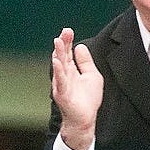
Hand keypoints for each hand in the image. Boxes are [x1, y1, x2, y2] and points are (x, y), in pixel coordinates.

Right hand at [52, 27, 102, 149]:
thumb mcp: (91, 75)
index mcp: (70, 70)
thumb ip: (86, 62)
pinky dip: (58, 71)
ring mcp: (61, 84)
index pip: (68, 53)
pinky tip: (57, 62)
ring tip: (58, 41)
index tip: (68, 30)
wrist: (84, 120)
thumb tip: (80, 46)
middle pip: (62, 56)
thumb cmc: (87, 100)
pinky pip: (60, 81)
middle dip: (63, 44)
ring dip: (58, 54)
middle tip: (64, 32)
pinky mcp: (62, 94)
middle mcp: (64, 76)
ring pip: (59, 67)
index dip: (68, 42)